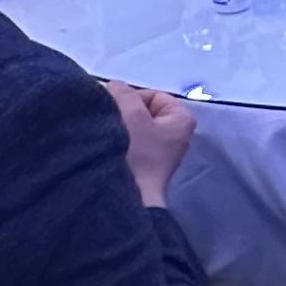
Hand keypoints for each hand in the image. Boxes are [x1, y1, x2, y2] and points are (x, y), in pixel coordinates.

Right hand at [108, 82, 196, 206]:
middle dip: (122, 113)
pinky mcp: (144, 170)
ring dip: (117, 129)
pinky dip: (117, 144)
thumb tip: (115, 87)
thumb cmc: (136, 152)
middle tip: (105, 119)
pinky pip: (129, 146)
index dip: (130, 97)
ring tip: (103, 135)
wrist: (127, 198)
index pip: (152, 95)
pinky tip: (105, 148)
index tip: (114, 107)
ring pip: (133, 130)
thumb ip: (123, 93)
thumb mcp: (130, 113)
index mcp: (182, 120)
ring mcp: (160, 156)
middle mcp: (176, 137)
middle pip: (142, 112)